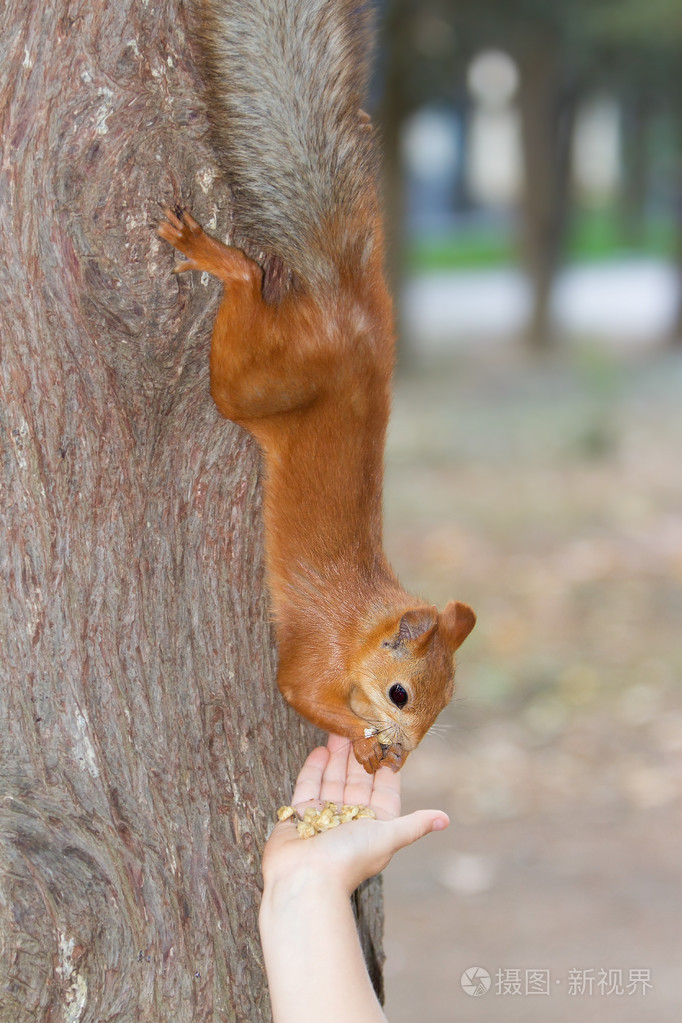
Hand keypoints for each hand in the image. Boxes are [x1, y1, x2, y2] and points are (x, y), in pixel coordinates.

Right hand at [262, 734, 448, 896]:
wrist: (306, 878)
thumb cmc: (350, 858)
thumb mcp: (388, 837)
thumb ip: (414, 825)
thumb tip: (446, 820)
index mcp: (375, 825)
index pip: (384, 789)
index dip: (385, 765)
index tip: (387, 740)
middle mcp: (351, 819)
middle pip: (356, 780)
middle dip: (358, 754)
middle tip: (359, 726)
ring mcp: (325, 816)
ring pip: (333, 779)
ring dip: (337, 756)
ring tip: (339, 730)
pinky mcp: (301, 814)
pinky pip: (309, 786)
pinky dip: (315, 768)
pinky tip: (321, 749)